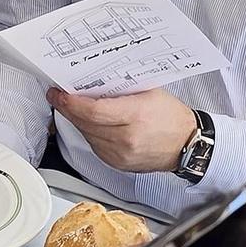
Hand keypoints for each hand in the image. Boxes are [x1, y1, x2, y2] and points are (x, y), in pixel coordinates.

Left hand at [48, 87, 197, 174]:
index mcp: (135, 116)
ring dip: (77, 121)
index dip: (69, 102)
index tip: (58, 93)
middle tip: (59, 96)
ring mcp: (121, 155)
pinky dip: (89, 133)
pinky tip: (90, 124)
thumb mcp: (147, 92)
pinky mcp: (118, 164)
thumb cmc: (171, 116)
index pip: (91, 111)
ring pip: (86, 135)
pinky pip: (94, 145)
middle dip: (68, 109)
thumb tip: (89, 82)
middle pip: (85, 123)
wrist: (188, 144)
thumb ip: (118, 88)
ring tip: (73, 107)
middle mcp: (126, 139)